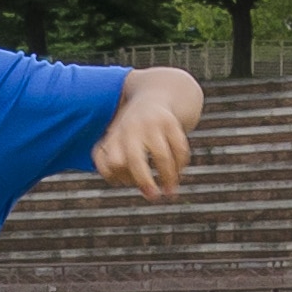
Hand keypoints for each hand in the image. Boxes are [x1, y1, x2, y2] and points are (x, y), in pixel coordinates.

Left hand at [94, 67, 199, 198]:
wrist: (154, 94)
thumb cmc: (131, 129)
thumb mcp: (115, 139)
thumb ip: (110, 162)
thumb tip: (121, 182)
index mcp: (114, 136)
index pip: (111, 163)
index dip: (119, 177)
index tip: (128, 184)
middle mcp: (130, 129)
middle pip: (134, 160)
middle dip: (144, 181)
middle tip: (153, 197)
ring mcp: (151, 124)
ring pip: (161, 156)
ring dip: (168, 177)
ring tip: (171, 193)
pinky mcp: (170, 122)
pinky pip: (179, 148)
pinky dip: (180, 165)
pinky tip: (179, 174)